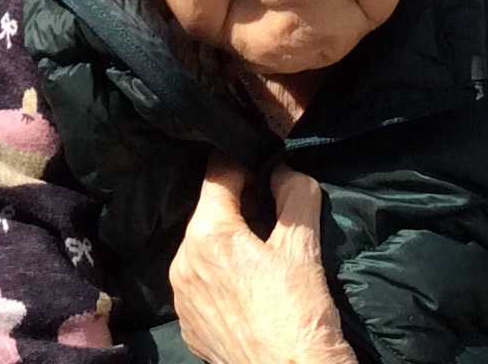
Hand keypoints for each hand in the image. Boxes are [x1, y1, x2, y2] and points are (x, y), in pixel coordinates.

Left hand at [170, 156, 355, 363]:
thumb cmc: (297, 315)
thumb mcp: (304, 247)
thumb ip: (296, 194)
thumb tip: (285, 171)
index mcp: (208, 235)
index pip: (218, 172)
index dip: (243, 162)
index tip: (265, 166)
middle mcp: (183, 262)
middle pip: (210, 213)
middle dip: (240, 206)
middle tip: (274, 215)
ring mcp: (183, 298)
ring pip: (205, 249)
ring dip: (230, 243)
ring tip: (265, 257)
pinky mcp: (189, 325)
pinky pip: (203, 284)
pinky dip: (223, 278)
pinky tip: (252, 290)